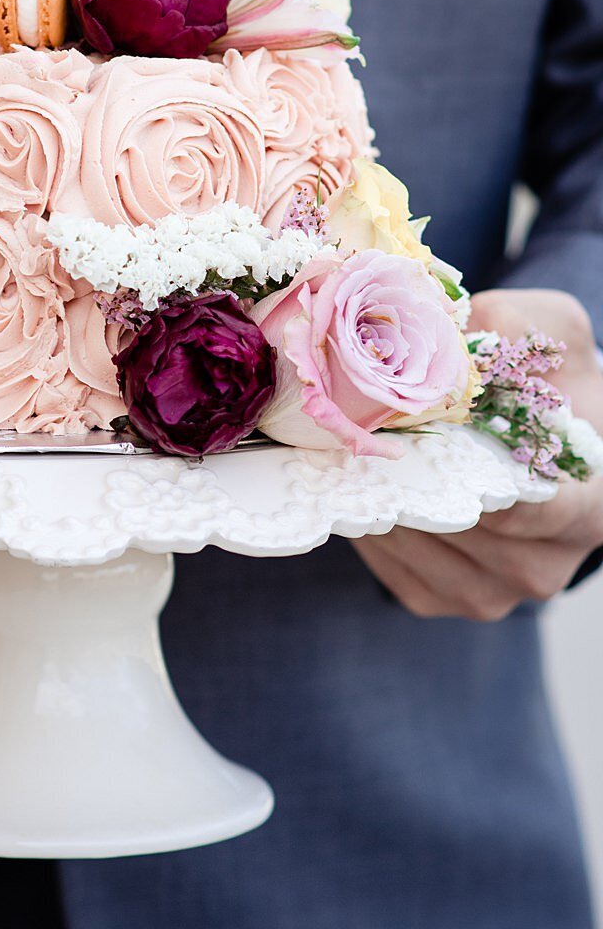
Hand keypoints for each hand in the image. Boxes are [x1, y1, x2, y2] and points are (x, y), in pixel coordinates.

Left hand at [357, 288, 602, 619]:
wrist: (537, 437)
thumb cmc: (552, 381)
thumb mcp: (553, 332)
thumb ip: (513, 328)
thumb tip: (448, 335)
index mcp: (588, 510)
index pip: (529, 507)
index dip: (471, 468)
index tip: (425, 432)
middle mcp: (541, 566)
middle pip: (457, 526)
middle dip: (409, 474)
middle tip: (361, 428)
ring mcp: (488, 593)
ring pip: (413, 547)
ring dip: (377, 499)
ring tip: (350, 447)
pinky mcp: (435, 600)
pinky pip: (385, 566)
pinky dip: (364, 522)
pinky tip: (354, 480)